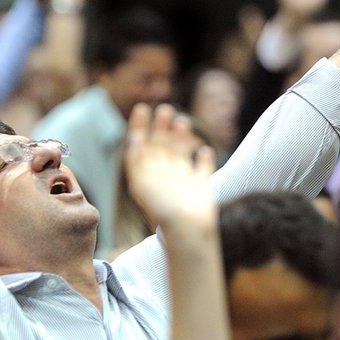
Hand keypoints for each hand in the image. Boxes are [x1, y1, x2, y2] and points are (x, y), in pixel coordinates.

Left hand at [125, 104, 217, 238]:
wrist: (186, 232)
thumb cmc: (162, 210)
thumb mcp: (141, 184)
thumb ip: (137, 161)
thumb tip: (134, 138)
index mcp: (146, 175)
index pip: (140, 146)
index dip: (139, 127)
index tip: (141, 108)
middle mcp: (162, 176)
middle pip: (159, 146)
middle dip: (160, 127)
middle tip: (164, 109)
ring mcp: (182, 181)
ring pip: (179, 153)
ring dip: (180, 137)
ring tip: (181, 121)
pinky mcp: (200, 187)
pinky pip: (203, 168)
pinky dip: (204, 158)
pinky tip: (204, 149)